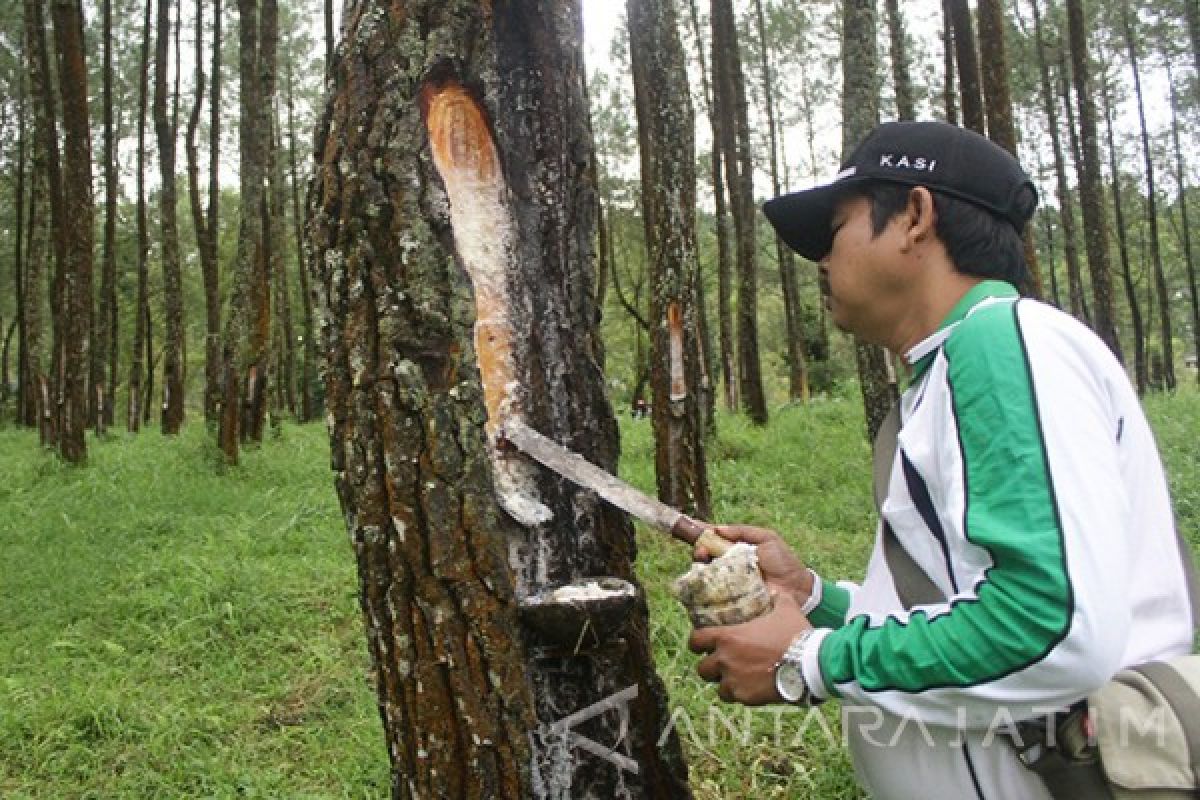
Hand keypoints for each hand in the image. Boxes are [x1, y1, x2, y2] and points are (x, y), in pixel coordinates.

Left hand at [688, 591, 812, 705]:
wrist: (809, 664)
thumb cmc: (794, 634)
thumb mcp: (786, 609)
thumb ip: (777, 598)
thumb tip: (776, 590)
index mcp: (727, 637)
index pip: (695, 640)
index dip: (697, 642)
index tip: (702, 643)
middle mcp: (725, 659)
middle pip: (702, 668)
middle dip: (710, 666)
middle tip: (721, 663)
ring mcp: (734, 680)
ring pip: (717, 687)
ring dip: (724, 682)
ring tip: (735, 679)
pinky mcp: (746, 697)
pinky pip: (735, 698)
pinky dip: (740, 694)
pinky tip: (750, 689)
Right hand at [696, 524, 813, 605]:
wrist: (797, 590)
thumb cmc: (784, 563)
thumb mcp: (767, 538)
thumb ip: (743, 531)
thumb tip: (718, 528)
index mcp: (736, 549)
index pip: (713, 538)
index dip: (700, 531)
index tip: (688, 523)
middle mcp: (728, 564)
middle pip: (704, 555)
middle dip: (698, 549)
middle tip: (701, 550)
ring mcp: (727, 582)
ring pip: (704, 572)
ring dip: (699, 564)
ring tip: (703, 560)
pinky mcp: (729, 599)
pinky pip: (711, 592)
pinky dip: (703, 586)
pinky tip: (701, 580)